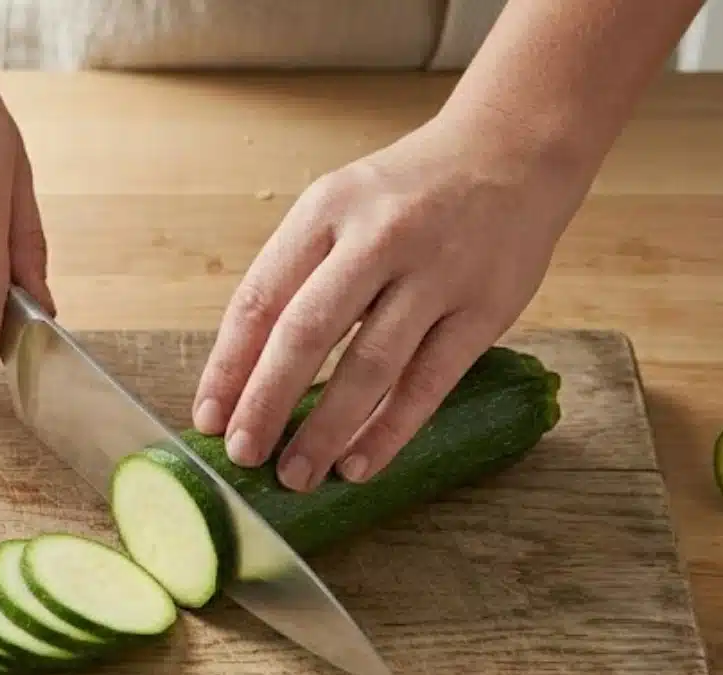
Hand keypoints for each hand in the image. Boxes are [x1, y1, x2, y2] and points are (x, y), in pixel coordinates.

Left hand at [190, 106, 590, 490]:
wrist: (514, 150)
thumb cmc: (409, 194)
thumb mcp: (341, 207)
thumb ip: (299, 277)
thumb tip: (246, 375)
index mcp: (327, 209)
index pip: (261, 297)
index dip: (229, 365)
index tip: (208, 417)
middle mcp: (379, 237)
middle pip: (306, 333)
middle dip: (266, 402)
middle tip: (242, 455)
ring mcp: (437, 273)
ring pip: (370, 366)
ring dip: (326, 430)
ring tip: (296, 475)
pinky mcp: (485, 309)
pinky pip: (428, 383)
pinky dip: (389, 430)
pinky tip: (359, 465)